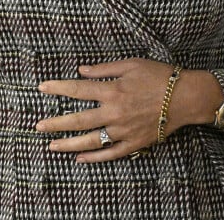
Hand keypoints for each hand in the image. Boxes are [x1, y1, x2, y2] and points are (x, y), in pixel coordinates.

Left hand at [34, 58, 222, 162]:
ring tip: (52, 146)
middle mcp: (115, 112)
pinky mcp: (134, 143)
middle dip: (56, 123)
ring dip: (69, 144)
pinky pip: (110, 154)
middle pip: (79, 120)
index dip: (59, 88)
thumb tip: (81, 71)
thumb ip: (105, 68)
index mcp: (113, 90)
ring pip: (91, 141)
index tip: (42, 88)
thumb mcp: (131, 64)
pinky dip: (94, 158)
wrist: (185, 97)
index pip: (78, 90)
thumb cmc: (159, 76)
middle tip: (38, 126)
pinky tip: (80, 159)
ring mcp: (124, 131)